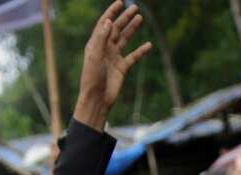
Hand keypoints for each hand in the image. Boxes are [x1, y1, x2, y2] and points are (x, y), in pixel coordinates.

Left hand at [74, 1, 152, 127]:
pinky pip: (133, 56)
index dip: (111, 12)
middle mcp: (105, 48)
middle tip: (134, 8)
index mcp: (95, 44)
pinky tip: (148, 45)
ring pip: (125, 40)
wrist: (97, 99)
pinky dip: (141, 51)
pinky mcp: (122, 68)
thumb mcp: (95, 56)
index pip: (104, 24)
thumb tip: (108, 21)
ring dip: (132, 29)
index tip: (120, 2)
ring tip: (140, 18)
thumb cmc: (92, 77)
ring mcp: (114, 58)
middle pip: (116, 29)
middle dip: (124, 18)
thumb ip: (101, 38)